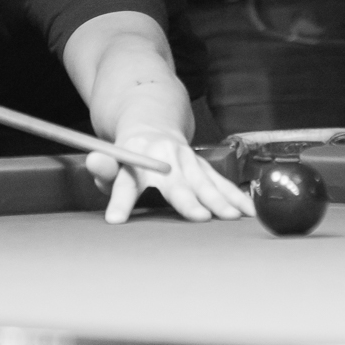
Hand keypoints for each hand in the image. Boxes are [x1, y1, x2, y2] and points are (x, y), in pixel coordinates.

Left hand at [86, 128, 253, 223]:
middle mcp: (164, 157)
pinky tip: (249, 210)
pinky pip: (220, 182)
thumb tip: (95, 161)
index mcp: (134, 157)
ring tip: (231, 216)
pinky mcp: (202, 166)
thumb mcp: (109, 162)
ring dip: (219, 199)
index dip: (120, 201)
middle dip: (188, 200)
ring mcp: (186, 160)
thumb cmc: (127, 157)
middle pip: (175, 183)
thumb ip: (103, 168)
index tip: (115, 219)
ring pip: (204, 181)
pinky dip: (235, 196)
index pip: (125, 181)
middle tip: (198, 217)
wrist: (152, 125)